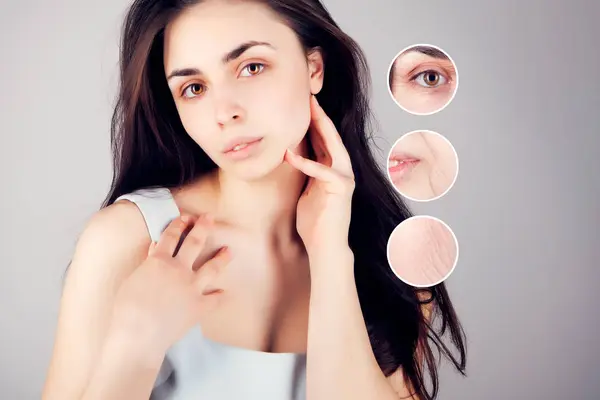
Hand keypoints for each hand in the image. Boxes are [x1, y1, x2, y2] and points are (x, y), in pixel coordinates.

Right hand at [108, 214, 230, 355]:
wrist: (138, 336)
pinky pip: (215, 299)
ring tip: (229, 251)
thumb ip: (147, 262)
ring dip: (222, 258)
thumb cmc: (127, 310)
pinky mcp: (200, 306)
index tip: (186, 217)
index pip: (171, 236)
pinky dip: (221, 296)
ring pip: (212, 267)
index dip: (179, 224)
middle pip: (195, 242)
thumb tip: (154, 246)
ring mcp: (192, 288)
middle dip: (204, 227)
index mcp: (159, 261)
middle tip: (210, 218)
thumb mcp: (133, 280)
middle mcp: (179, 270)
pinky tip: (226, 293)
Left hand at [284, 95, 354, 256]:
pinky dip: (306, 163)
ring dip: (320, 128)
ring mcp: (345, 178)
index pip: (324, 140)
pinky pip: (322, 171)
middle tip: (308, 97)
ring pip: (333, 146)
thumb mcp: (307, 191)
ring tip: (309, 112)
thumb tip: (292, 156)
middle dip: (319, 116)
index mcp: (332, 170)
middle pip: (331, 137)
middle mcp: (342, 170)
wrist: (325, 246)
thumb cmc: (315, 222)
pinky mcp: (342, 188)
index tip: (303, 106)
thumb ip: (306, 173)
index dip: (314, 122)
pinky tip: (290, 155)